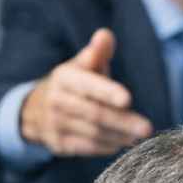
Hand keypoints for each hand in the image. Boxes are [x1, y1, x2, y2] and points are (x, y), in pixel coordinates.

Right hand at [20, 28, 152, 156]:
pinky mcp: (59, 144)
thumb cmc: (74, 84)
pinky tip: (123, 143)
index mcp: (64, 77)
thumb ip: (97, 52)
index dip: (107, 92)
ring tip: (139, 136)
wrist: (35, 110)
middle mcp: (57, 101)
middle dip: (122, 122)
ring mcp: (55, 125)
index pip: (87, 85)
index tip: (127, 99)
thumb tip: (105, 34)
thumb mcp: (82, 65)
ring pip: (93, 133)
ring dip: (119, 136)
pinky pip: (87, 148)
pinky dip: (107, 146)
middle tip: (147, 128)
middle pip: (94, 113)